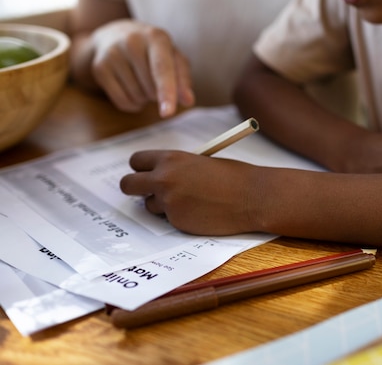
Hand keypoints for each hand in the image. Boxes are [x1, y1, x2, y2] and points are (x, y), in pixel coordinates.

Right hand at [90, 20, 194, 116]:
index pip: (162, 69)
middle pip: (151, 88)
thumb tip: (188, 101)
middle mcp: (131, 42)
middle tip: (153, 76)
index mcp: (155, 37)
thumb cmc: (153, 50)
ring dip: (144, 97)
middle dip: (157, 92)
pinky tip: (131, 88)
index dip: (167, 91)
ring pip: (137, 97)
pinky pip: (122, 102)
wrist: (114, 35)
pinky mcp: (99, 68)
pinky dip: (133, 104)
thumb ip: (183, 78)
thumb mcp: (173, 56)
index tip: (168, 112)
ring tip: (140, 78)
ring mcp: (112, 54)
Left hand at [120, 150, 254, 234]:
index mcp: (171, 159)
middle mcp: (164, 179)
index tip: (147, 173)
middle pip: (128, 184)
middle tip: (148, 191)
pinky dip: (180, 217)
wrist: (252, 197)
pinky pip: (169, 219)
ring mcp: (168, 202)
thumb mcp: (200, 162)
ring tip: (191, 201)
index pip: (137, 161)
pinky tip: (200, 211)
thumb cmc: (232, 177)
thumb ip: (176, 168)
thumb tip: (158, 176)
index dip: (141, 168)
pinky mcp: (177, 221)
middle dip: (135, 188)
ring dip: (163, 205)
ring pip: (149, 206)